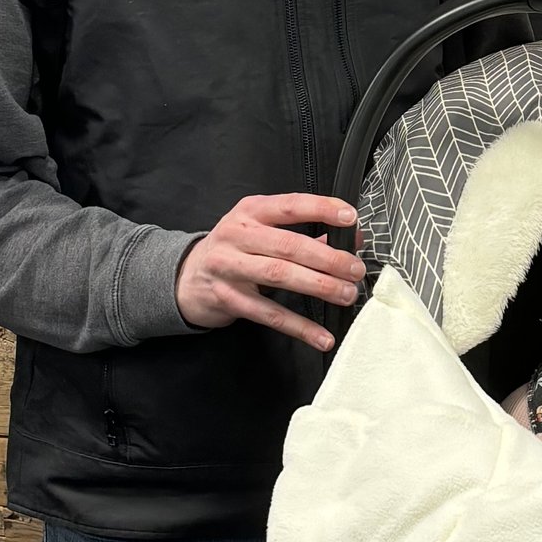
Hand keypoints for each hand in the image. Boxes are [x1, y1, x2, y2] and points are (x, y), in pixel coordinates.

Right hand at [174, 192, 358, 346]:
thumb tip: (351, 237)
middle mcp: (238, 235)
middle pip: (288, 245)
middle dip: (327, 258)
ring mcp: (230, 268)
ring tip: (345, 294)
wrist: (186, 277)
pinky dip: (299, 327)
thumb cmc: (234, 249)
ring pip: (279, 276)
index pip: (290, 205)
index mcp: (251, 211)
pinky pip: (269, 314)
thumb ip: (305, 232)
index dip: (322, 209)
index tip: (350, 217)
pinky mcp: (228, 299)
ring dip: (318, 286)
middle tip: (355, 269)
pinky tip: (322, 336)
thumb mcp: (262, 230)